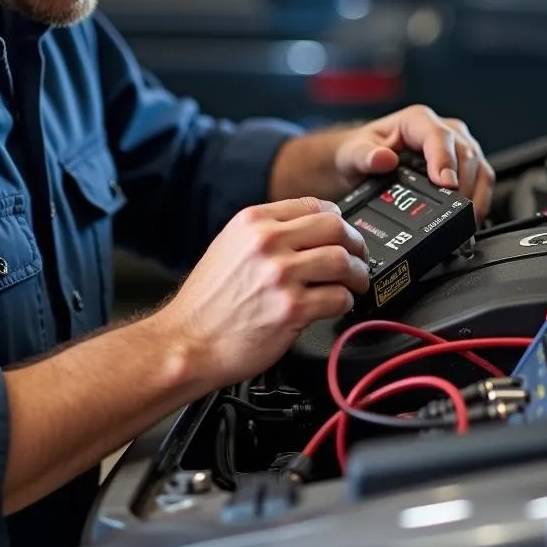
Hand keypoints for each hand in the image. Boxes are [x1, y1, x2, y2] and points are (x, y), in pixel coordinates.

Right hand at [155, 197, 370, 389]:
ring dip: (358, 274)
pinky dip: (345, 302)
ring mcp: (280, 275)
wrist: (186, 341)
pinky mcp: (291, 310)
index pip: (314, 204)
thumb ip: (265, 232)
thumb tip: (309, 230)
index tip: (343, 233)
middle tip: (359, 258)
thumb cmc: (206, 301)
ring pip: (343, 261)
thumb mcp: (229, 246)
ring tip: (355, 284)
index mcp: (253, 221)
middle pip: (336, 228)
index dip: (337, 219)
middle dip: (356, 244)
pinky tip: (337, 306)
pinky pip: (338, 298)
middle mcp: (267, 242)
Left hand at [334, 106, 494, 220]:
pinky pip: (483, 181)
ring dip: (476, 197)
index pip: (439, 136)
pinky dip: (479, 202)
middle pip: (465, 154)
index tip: (445, 184)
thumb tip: (383, 158)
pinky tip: (469, 220)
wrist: (361, 165)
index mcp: (416, 121)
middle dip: (463, 186)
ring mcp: (457, 148)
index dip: (445, 160)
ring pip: (480, 168)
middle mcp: (442, 131)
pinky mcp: (465, 167)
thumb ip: (364, 155)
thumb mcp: (353, 154)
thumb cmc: (360, 154)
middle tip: (454, 214)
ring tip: (465, 222)